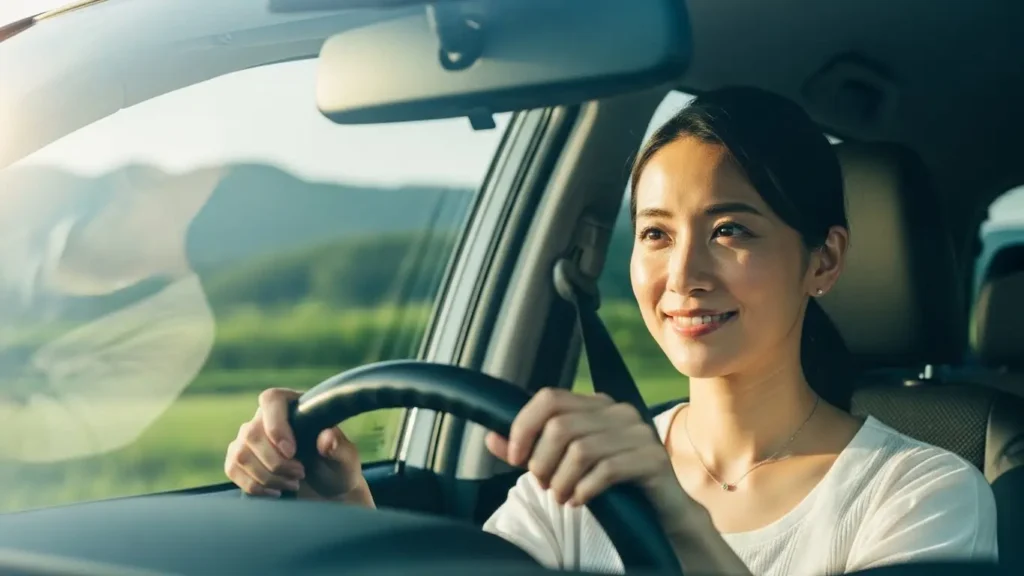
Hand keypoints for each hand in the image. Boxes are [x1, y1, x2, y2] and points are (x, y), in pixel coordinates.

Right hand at [224, 388, 373, 505]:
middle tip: (300, 474)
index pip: (271, 400)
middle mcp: (267, 417)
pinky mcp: (241, 459)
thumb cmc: (337, 468)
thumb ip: (339, 447)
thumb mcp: (346, 459)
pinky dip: (254, 485)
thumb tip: (327, 437)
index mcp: (294, 405)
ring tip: (292, 483)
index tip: (291, 451)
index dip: (276, 425)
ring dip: (266, 476)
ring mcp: (250, 438)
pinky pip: (233, 469)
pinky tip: (275, 491)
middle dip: (275, 462)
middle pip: (252, 433)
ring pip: (240, 453)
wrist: (326, 492)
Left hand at [485, 388, 688, 523]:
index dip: (523, 426)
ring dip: (561, 480)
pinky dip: (585, 490)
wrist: (663, 510)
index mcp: (597, 404)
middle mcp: (619, 411)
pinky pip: (607, 469)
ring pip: (580, 450)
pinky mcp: (653, 459)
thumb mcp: (566, 464)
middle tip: (543, 485)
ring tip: (561, 496)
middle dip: (542, 461)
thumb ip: (530, 451)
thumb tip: (490, 438)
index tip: (516, 458)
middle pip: (560, 426)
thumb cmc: (610, 484)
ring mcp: (639, 432)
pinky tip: (580, 500)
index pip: (549, 398)